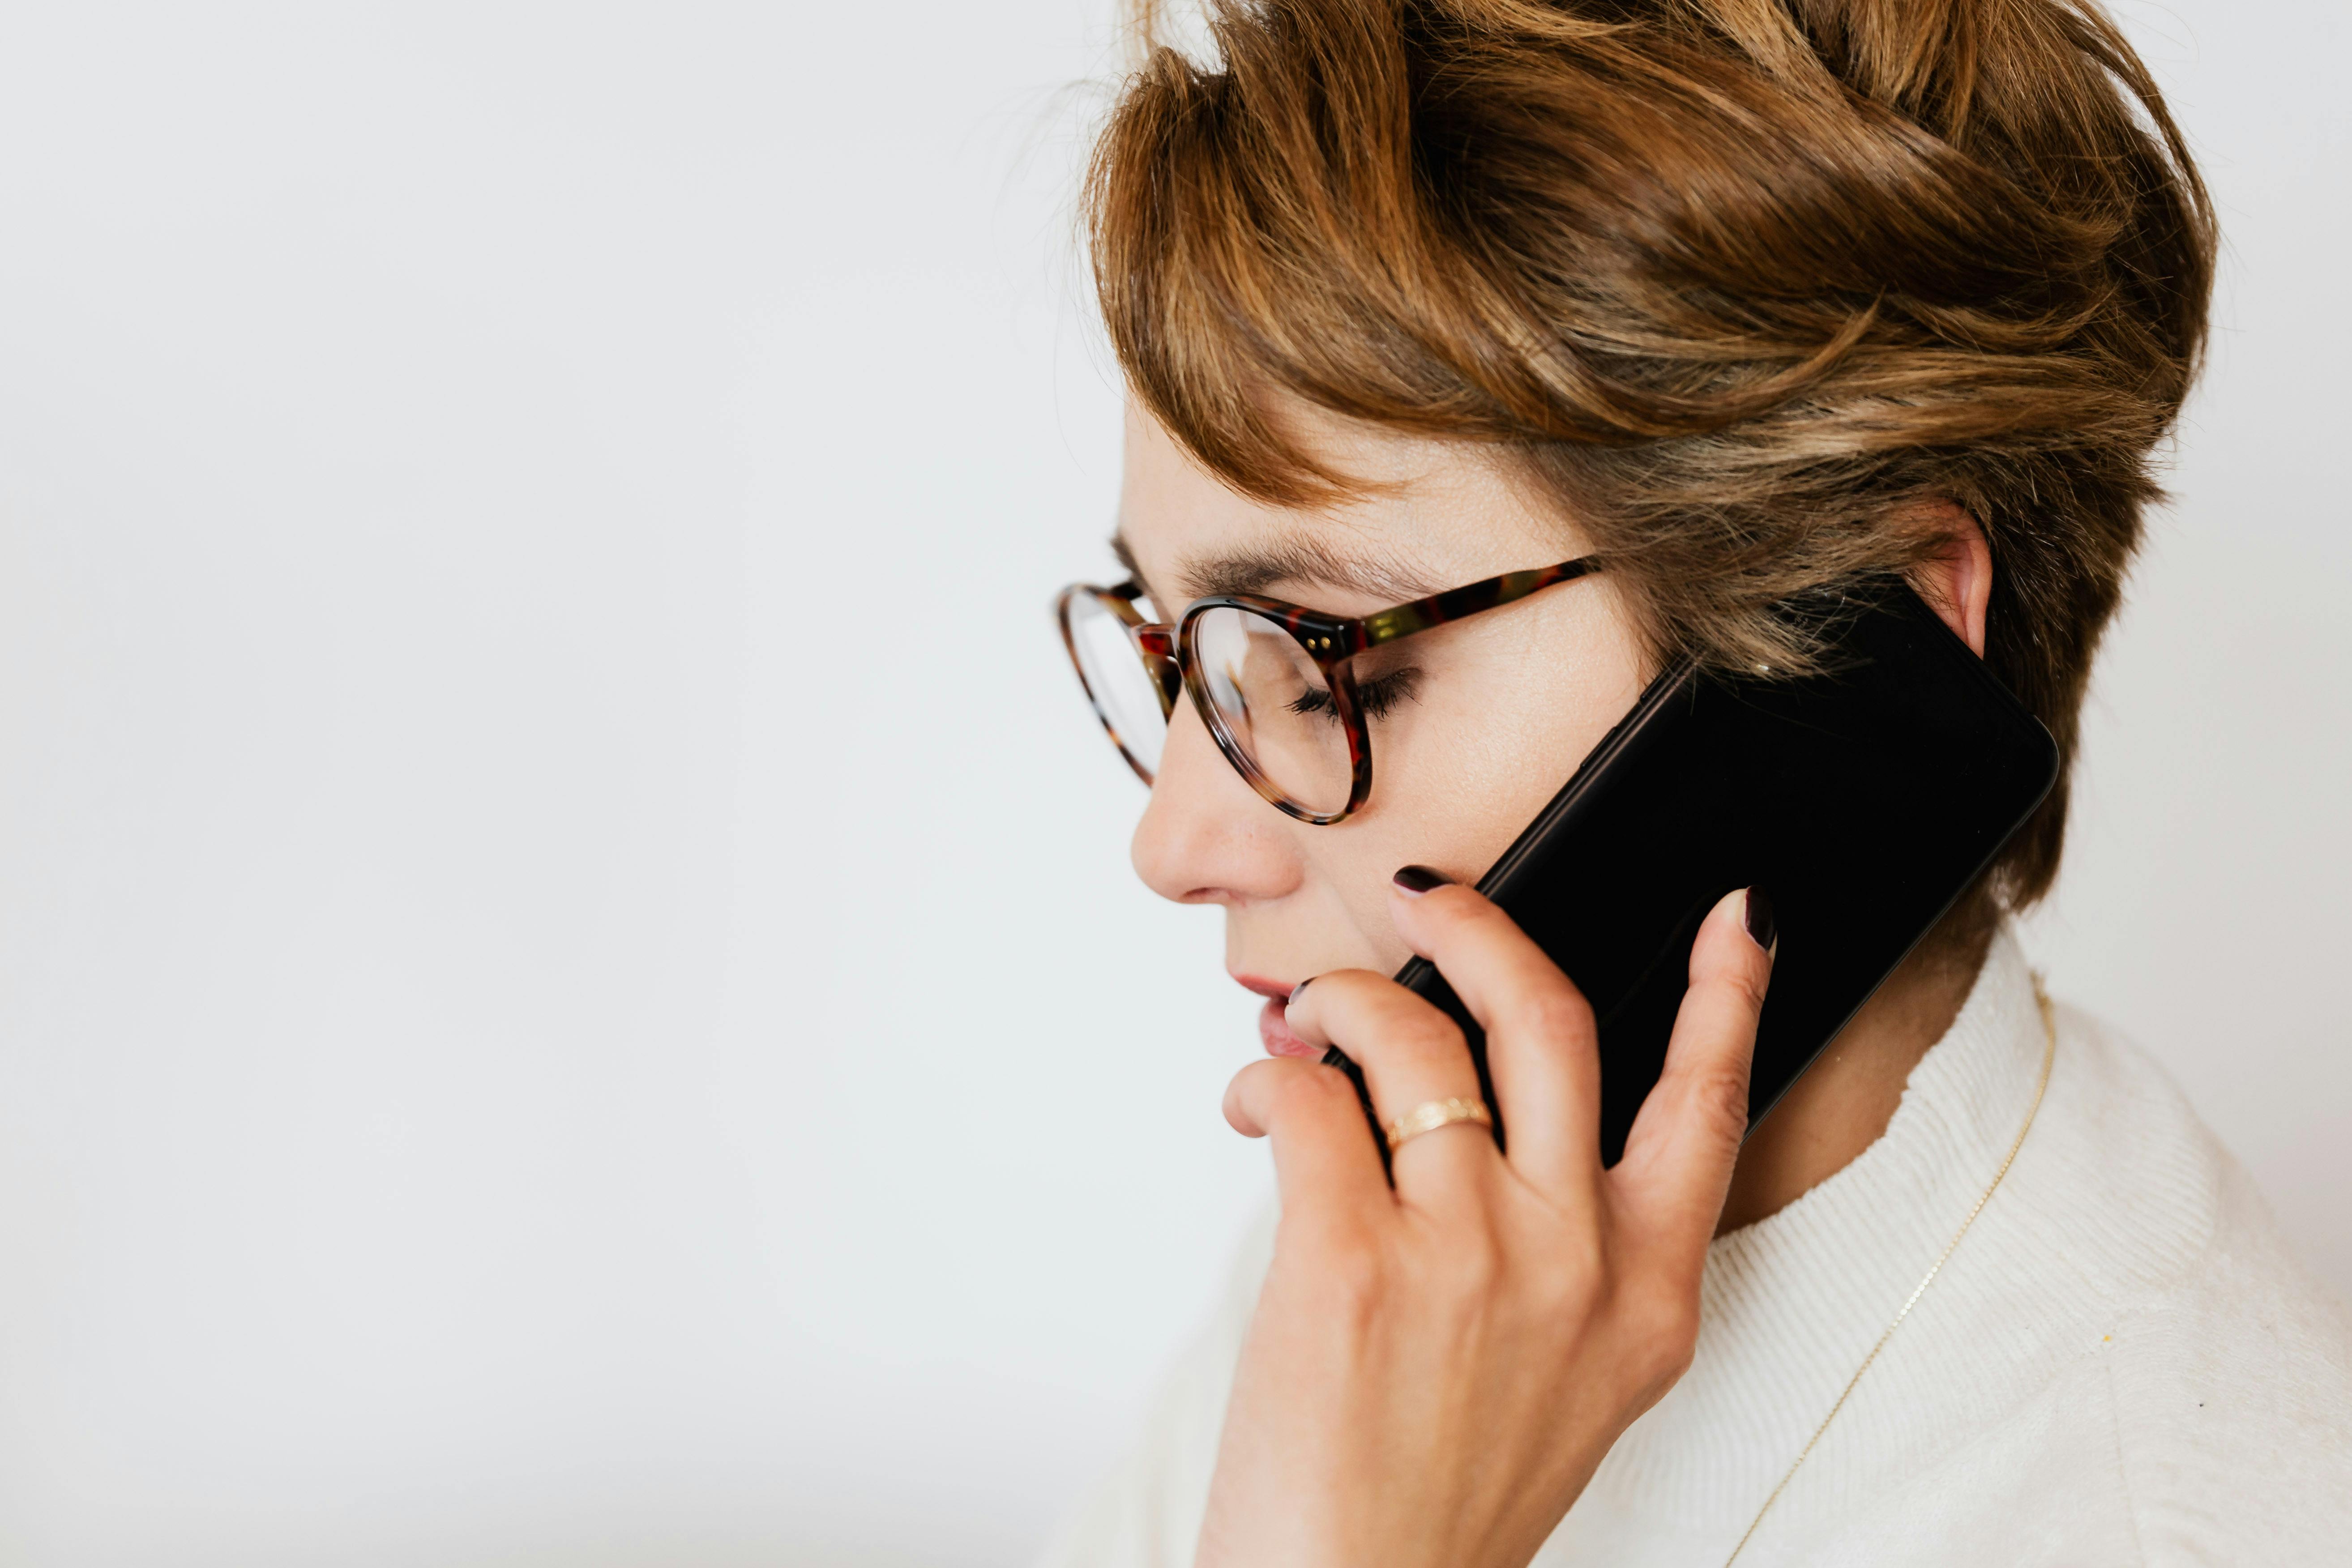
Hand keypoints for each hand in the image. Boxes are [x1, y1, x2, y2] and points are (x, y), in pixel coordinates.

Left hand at [1197, 876, 1774, 1567]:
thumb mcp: (1567, 1375)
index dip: (1730, 995)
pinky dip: (1269, 1081)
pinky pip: (1308, 1100)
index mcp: (1646, 1297)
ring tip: (1307, 1028)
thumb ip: (1563, 1245)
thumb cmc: (1441, 1493)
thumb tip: (1475, 1100)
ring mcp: (1467, 1256)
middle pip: (1550, 1020)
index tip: (1743, 915)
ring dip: (1343, 1003)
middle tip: (1432, 899)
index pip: (1707, 1106)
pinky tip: (1256, 1105)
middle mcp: (1573, 1263)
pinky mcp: (1350, 1263)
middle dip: (1482, 928)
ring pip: (1408, 1038)